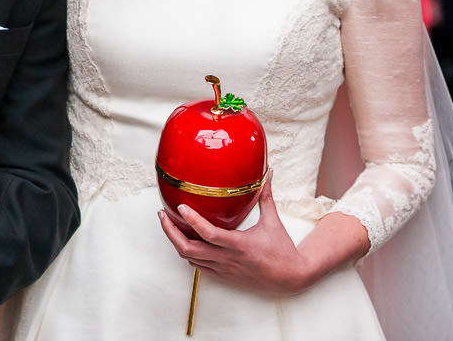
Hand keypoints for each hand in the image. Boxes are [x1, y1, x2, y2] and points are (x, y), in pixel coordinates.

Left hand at [157, 172, 314, 295]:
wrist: (290, 278)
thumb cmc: (282, 249)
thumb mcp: (273, 221)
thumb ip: (266, 196)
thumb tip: (269, 173)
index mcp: (239, 245)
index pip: (208, 234)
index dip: (192, 220)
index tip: (180, 207)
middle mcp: (227, 259)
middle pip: (188, 249)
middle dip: (170, 232)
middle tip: (162, 215)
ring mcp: (223, 270)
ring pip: (190, 258)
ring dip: (176, 241)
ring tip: (169, 224)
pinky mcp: (223, 276)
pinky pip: (198, 266)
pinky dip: (188, 252)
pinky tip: (186, 239)